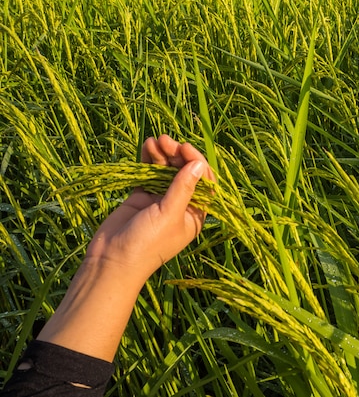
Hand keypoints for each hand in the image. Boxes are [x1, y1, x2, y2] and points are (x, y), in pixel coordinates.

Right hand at [85, 134, 214, 280]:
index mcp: (195, 214)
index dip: (197, 163)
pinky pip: (149, 173)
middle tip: (166, 140)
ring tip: (154, 140)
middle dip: (177, 155)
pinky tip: (146, 146)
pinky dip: (148, 160)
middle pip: (184, 173)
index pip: (204, 182)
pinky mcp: (142, 196)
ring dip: (162, 154)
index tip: (185, 148)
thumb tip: (199, 164)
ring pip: (166, 170)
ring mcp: (160, 199)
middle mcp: (180, 205)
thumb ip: (183, 188)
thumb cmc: (146, 243)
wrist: (111, 261)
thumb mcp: (169, 214)